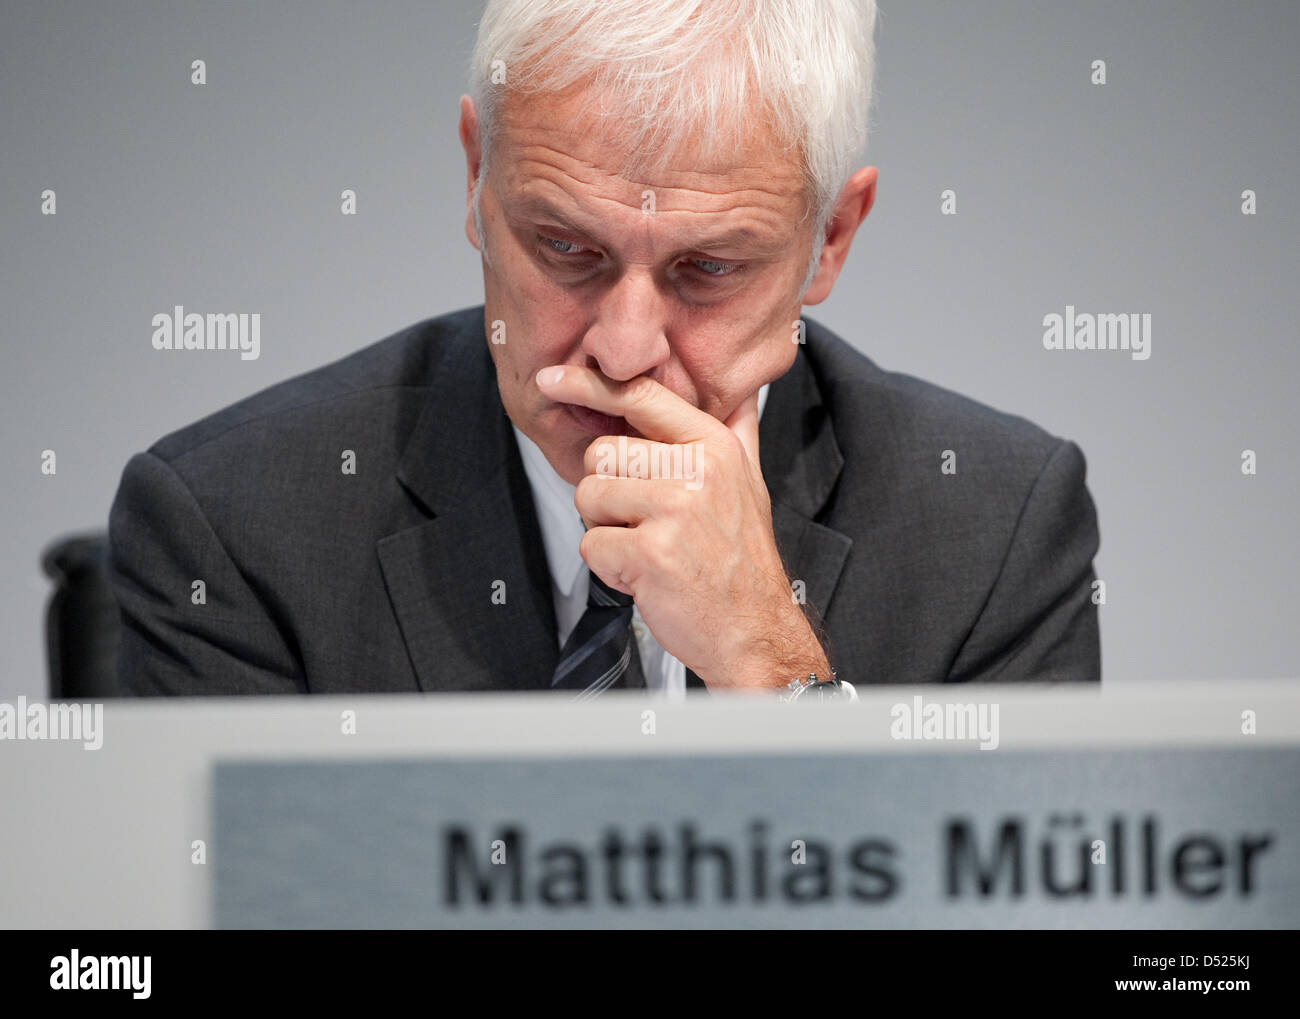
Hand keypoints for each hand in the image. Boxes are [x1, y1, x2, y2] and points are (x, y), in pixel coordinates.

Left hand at [535, 365, 830, 690]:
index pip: (640, 397)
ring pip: (588, 496)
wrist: (754, 629)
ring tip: (646, 548)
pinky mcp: (649, 552)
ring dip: (605, 529)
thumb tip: (737, 391)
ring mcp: (673, 510)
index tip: (554, 379)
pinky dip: (607, 567)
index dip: (589, 384)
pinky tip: (644, 575)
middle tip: (645, 523)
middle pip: (601, 453)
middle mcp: (695, 471)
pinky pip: (590, 544)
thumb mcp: (750, 483)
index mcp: (714, 447)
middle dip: (608, 492)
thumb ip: (737, 432)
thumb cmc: (743, 562)